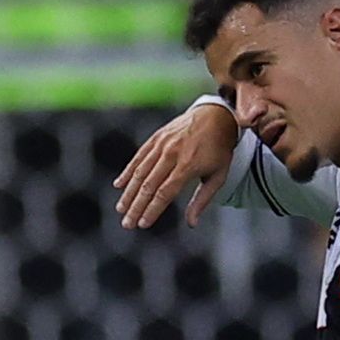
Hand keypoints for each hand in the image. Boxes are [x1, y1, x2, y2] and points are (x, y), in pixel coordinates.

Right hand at [114, 103, 237, 228]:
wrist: (216, 115)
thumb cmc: (219, 149)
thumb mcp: (218, 176)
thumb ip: (202, 200)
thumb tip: (191, 223)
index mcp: (188, 165)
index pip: (165, 193)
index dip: (152, 210)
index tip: (143, 224)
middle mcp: (172, 154)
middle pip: (149, 185)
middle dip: (136, 207)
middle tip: (127, 224)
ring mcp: (162, 144)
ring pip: (140, 172)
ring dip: (129, 193)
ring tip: (121, 209)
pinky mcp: (156, 137)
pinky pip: (139, 156)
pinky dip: (128, 171)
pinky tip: (119, 185)